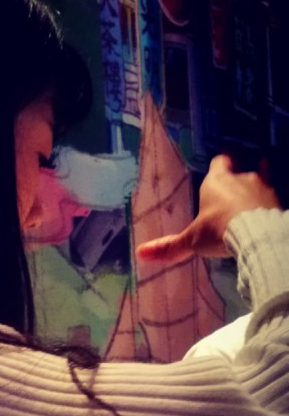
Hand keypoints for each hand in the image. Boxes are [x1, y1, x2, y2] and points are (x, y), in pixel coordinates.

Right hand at [136, 154, 280, 262]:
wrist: (258, 236)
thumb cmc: (219, 230)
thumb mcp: (191, 240)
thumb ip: (169, 246)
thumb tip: (140, 253)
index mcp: (218, 181)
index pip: (220, 162)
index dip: (219, 166)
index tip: (218, 171)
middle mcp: (243, 178)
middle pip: (243, 171)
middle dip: (239, 182)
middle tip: (234, 195)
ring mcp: (265, 188)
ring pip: (261, 185)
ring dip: (256, 195)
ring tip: (251, 210)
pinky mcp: (280, 202)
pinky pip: (273, 202)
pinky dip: (268, 208)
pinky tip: (265, 219)